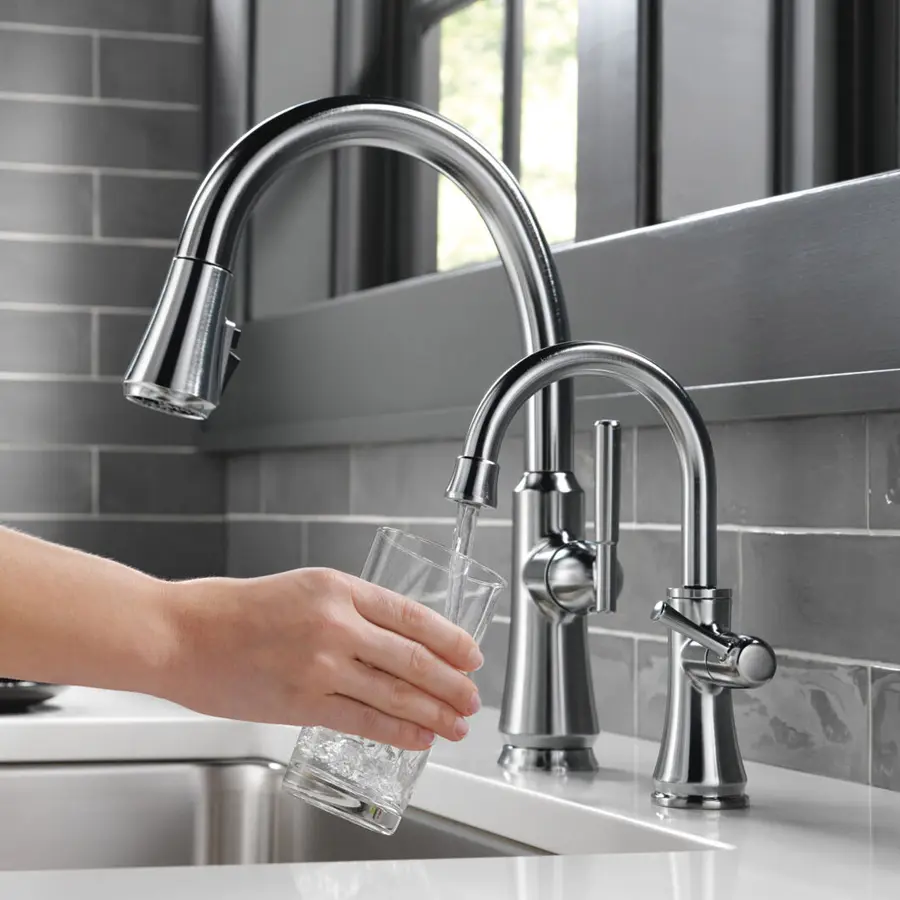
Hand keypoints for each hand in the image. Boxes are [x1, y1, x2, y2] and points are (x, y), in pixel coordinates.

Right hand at [158, 568, 483, 750]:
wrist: (181, 634)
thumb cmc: (234, 610)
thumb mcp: (301, 588)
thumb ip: (347, 610)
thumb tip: (392, 640)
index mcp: (337, 587)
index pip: (412, 615)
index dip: (450, 638)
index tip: (471, 654)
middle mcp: (335, 623)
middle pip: (412, 657)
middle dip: (450, 682)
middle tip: (472, 697)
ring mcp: (320, 665)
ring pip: (394, 693)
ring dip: (433, 711)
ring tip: (456, 722)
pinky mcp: (302, 702)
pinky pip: (363, 721)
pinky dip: (397, 732)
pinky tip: (418, 737)